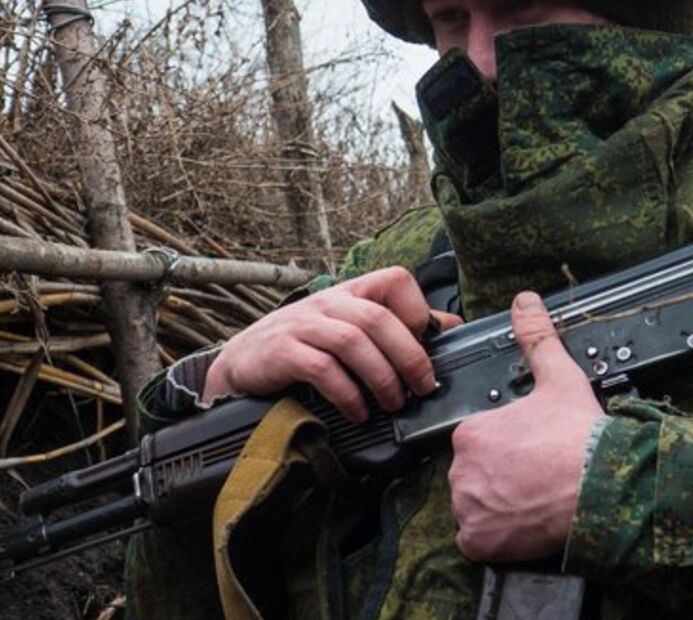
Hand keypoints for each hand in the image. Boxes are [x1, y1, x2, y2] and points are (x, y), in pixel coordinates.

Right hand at [203, 266, 460, 420]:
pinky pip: (322, 368)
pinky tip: (358, 412)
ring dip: (381, 377)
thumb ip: (393, 326)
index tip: (429, 345)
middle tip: (423, 388)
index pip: (395, 280)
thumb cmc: (304, 347)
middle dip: (409, 356)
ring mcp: (303, 324)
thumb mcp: (348, 328)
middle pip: (379, 318)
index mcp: (350, 292)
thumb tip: (450, 327)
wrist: (242, 364)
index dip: (419, 310)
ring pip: (353, 341)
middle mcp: (329, 302)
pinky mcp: (282, 351)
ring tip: (393, 404)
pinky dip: (347, 393)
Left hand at [449, 291, 603, 562]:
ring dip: (497, 508)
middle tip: (535, 477)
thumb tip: (525, 302)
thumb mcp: (560, 379)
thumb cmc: (582, 437)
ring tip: (534, 500)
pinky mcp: (479, 542)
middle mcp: (461, 470)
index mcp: (471, 432)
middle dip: (499, 478)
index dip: (506, 449)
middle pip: (474, 476)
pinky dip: (496, 538)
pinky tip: (524, 524)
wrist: (607, 487)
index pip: (477, 443)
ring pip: (475, 508)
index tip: (531, 453)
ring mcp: (469, 508)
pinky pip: (477, 542)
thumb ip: (536, 339)